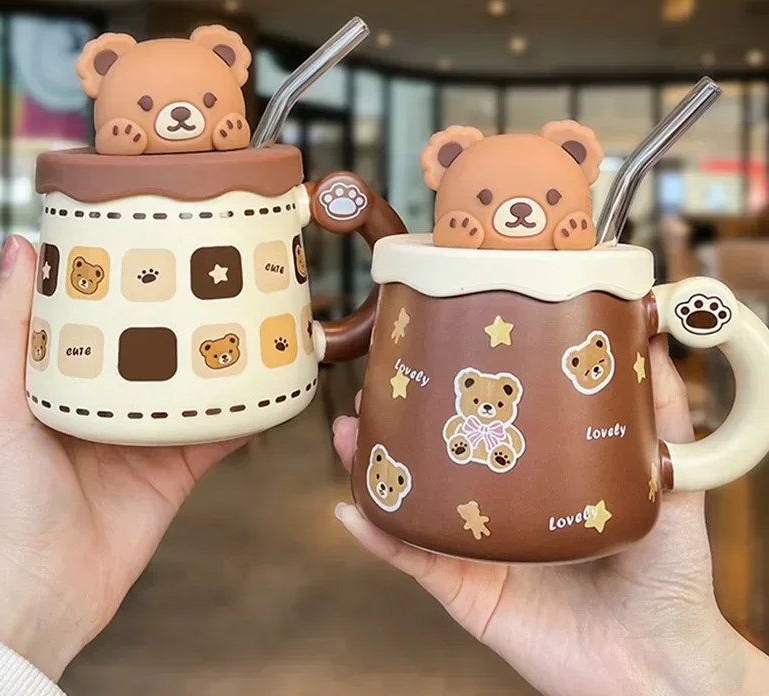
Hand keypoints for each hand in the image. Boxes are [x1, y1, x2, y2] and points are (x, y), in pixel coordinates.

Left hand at [0, 236, 246, 679]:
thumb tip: (22, 247)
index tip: (157, 233)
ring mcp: (153, 432)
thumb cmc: (9, 493)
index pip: (108, 315)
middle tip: (224, 270)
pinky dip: (249, 411)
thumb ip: (8, 330)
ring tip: (258, 315)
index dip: (132, 277)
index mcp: (73, 378)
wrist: (48, 584)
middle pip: (164, 345)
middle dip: (190, 311)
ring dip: (227, 356)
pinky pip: (224, 432)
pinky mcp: (183, 466)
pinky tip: (273, 382)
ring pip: (200, 384)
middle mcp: (117, 400)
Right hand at [333, 340, 768, 695]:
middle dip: (396, 428)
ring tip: (347, 432)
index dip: (450, 401)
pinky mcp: (465, 593)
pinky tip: (352, 508)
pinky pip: (413, 562)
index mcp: (533, 488)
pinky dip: (380, 537)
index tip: (428, 361)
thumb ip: (661, 425)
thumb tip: (659, 353)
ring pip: (410, 505)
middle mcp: (496, 516)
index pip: (482, 436)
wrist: (662, 662)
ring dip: (373, 471)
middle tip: (373, 390)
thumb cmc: (669, 579)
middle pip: (433, 466)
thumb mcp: (666, 486)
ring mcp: (475, 554)